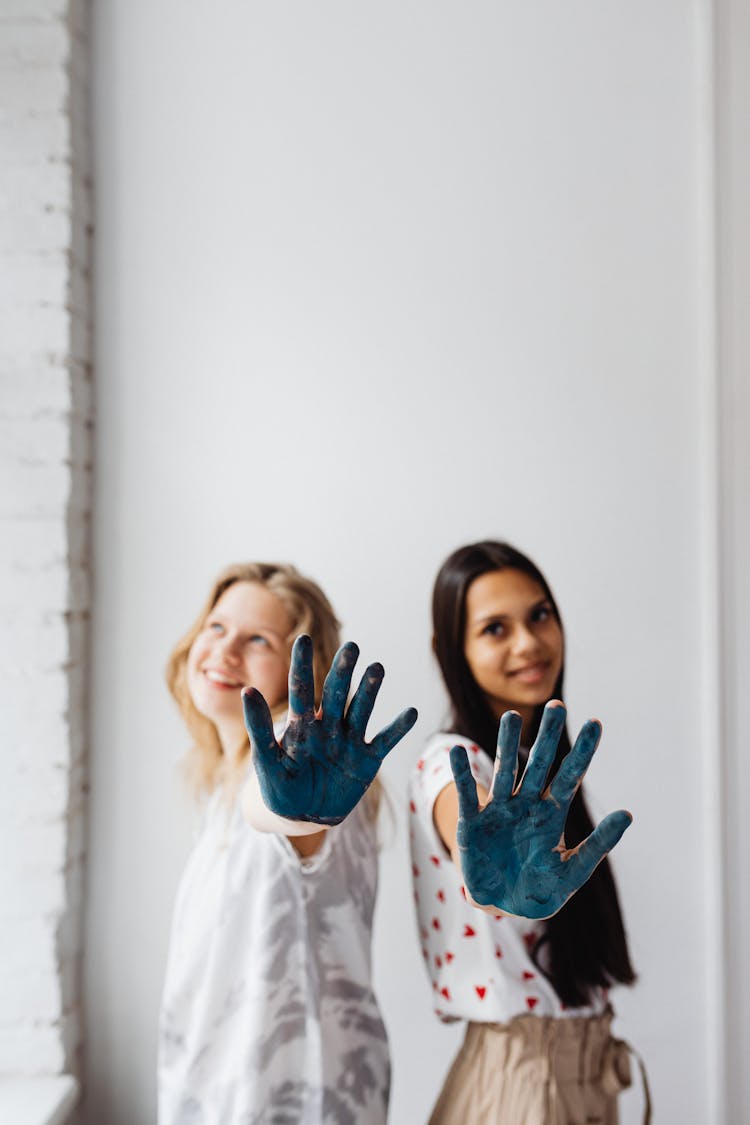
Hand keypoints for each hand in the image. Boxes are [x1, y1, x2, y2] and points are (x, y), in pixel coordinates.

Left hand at [242, 634, 417, 824]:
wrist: (303, 815)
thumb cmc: (280, 786)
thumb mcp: (265, 760)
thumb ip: (258, 728)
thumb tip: (247, 690)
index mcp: (301, 724)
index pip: (301, 689)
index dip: (301, 665)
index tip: (303, 640)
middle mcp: (327, 726)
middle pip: (337, 694)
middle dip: (343, 671)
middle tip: (351, 647)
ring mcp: (349, 741)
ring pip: (360, 710)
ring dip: (369, 691)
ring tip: (377, 668)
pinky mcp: (367, 760)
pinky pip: (384, 741)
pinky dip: (397, 729)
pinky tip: (411, 712)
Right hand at [450, 702, 631, 918]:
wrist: (504, 907)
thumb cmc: (542, 889)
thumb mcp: (573, 870)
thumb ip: (598, 844)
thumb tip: (629, 814)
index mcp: (552, 813)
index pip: (570, 776)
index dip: (583, 751)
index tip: (596, 723)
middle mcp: (526, 804)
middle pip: (539, 763)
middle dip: (548, 736)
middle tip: (557, 705)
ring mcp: (499, 810)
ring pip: (505, 771)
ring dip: (506, 744)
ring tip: (512, 718)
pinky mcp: (472, 822)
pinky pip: (466, 795)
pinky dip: (462, 774)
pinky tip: (457, 752)